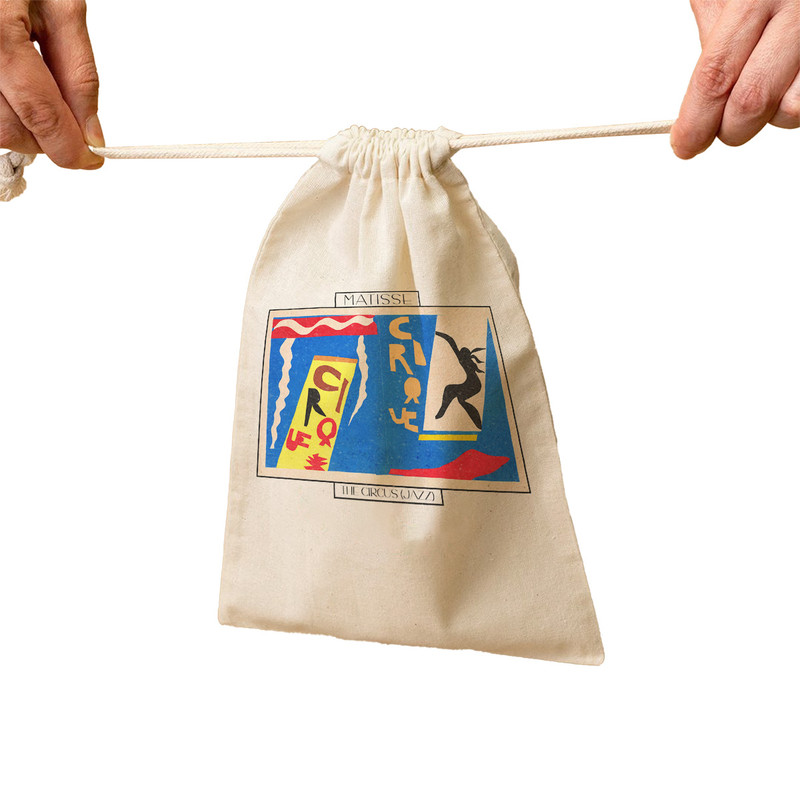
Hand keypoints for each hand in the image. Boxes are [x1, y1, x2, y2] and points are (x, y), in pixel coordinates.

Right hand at [0, 0, 102, 168]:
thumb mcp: (61, 6)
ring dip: (20, 128)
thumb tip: (91, 131)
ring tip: (37, 98)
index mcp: (0, 33)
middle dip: (45, 140)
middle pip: (8, 128)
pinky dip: (2, 109)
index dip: (70, 148)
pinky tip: (14, 90)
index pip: (40, 113)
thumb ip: (79, 73)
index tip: (91, 159)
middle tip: (68, 128)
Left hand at [671, 0, 799, 157]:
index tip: (685, 145)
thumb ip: (714, 42)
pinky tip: (787, 80)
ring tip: (764, 84)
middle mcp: (798, 11)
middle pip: (752, 101)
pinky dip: (793, 102)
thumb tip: (696, 107)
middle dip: (729, 129)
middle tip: (720, 127)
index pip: (716, 76)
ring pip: (791, 111)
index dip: (696, 121)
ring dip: (771, 115)